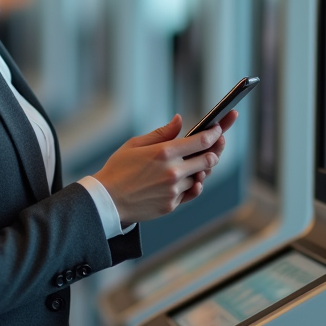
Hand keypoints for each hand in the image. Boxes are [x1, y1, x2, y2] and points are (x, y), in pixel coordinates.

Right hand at [95, 110, 238, 224]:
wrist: (106, 200)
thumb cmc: (118, 169)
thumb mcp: (135, 144)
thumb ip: (162, 133)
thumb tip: (179, 120)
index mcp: (164, 152)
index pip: (201, 141)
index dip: (215, 133)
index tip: (219, 130)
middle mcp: (173, 171)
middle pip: (208, 160)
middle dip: (215, 151)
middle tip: (217, 144)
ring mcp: (174, 190)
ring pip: (199, 177)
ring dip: (200, 169)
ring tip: (195, 163)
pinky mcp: (172, 205)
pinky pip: (190, 193)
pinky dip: (192, 185)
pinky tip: (191, 179)